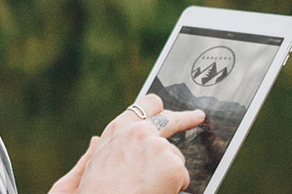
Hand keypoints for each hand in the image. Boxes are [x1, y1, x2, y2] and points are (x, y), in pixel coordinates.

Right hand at [54, 94, 204, 193]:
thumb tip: (96, 141)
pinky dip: (174, 187)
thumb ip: (103, 149)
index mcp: (119, 129)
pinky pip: (182, 177)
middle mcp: (140, 131)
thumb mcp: (93, 164)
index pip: (145, 106)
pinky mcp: (173, 165)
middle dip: (187, 118)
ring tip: (149, 187)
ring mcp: (159, 146)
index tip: (165, 110)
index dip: (157, 108)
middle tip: (198, 117)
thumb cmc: (97, 191)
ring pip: (175, 157)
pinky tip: (157, 192)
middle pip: (170, 119)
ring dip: (169, 172)